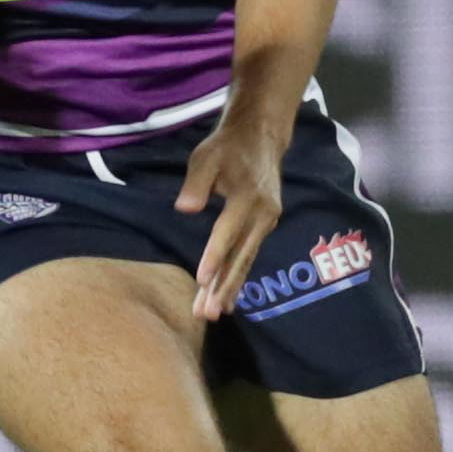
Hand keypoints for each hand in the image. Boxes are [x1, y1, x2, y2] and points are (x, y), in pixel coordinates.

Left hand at [174, 113, 287, 318]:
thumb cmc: (227, 147)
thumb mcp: (206, 156)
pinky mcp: (264, 226)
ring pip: (245, 260)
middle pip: (241, 255)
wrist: (261, 138)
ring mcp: (267, 222)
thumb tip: (185, 208)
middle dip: (223, 286)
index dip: (215, 255)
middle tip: (207, 313)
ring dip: (229, 288)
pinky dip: (237, 277)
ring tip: (214, 313)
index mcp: (249, 196)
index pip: (228, 231)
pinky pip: (249, 255)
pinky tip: (226, 299)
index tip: (201, 280)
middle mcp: (263, 214)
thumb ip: (196, 182)